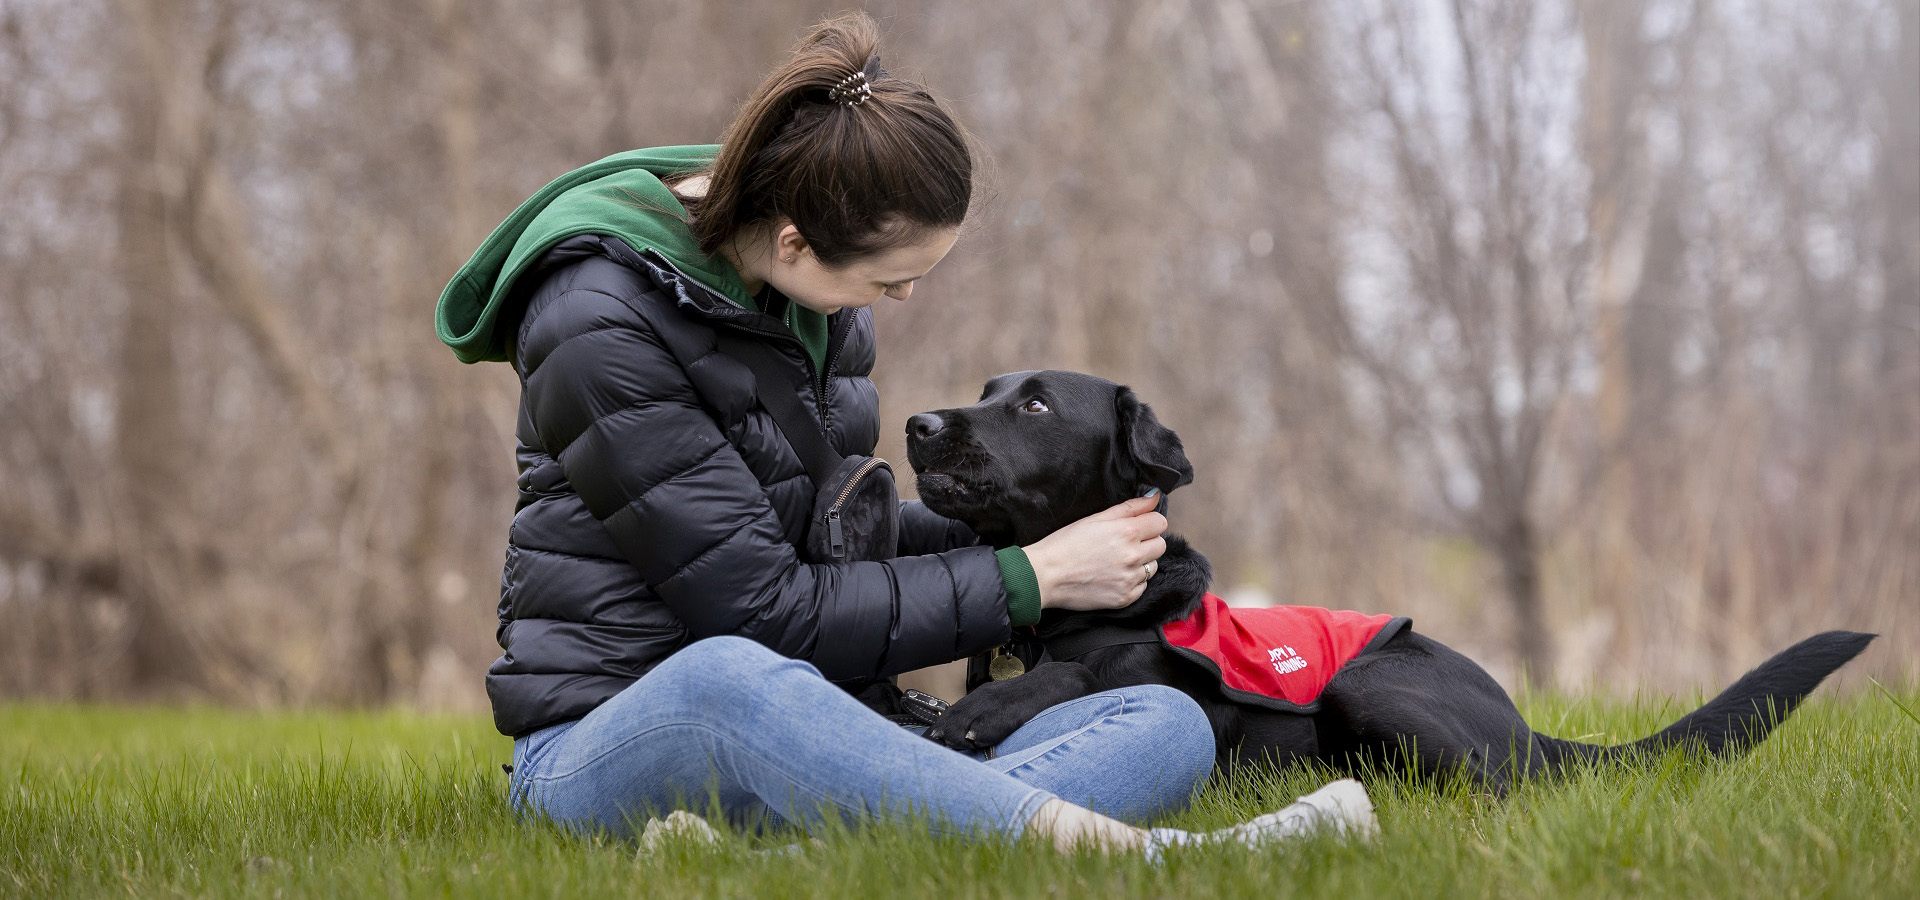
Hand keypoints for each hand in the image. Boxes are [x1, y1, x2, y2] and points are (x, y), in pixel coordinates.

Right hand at [1022, 493, 1166, 611]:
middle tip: (1124, 544)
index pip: (1160, 523)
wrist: (1046, 575)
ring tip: (1115, 562)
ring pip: (1152, 566)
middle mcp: (1132, 556)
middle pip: (1160, 545)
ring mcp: (1130, 579)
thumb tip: (1155, 497)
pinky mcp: (1125, 598)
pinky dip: (1131, 581)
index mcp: (1126, 532)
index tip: (1136, 526)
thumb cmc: (1066, 543)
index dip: (1148, 523)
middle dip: (1147, 542)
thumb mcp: (1096, 518)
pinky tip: (1112, 576)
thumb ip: (1130, 507)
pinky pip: (1142, 586)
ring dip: (1140, 563)